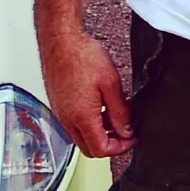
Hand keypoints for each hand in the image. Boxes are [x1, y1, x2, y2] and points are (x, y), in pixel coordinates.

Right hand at [40, 24, 133, 156]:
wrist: (60, 41)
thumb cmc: (82, 56)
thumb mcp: (111, 84)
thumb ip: (120, 112)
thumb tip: (126, 130)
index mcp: (81, 117)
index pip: (101, 149)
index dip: (121, 148)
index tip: (131, 137)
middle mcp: (67, 118)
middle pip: (89, 149)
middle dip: (110, 145)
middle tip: (124, 132)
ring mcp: (60, 112)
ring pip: (81, 137)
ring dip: (99, 133)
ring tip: (114, 115)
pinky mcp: (58, 105)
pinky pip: (73, 124)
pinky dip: (89, 123)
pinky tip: (99, 106)